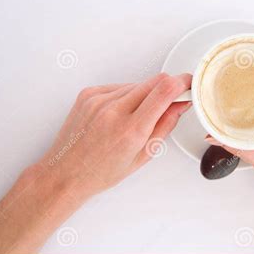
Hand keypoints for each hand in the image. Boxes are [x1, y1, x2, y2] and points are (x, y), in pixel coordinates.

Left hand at [40, 73, 191, 198]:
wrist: (66, 173)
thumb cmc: (102, 171)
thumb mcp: (143, 155)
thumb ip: (165, 125)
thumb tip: (180, 104)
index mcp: (131, 130)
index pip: (164, 90)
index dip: (182, 83)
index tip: (188, 85)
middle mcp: (113, 110)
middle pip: (154, 81)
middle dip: (167, 89)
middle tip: (168, 102)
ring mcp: (98, 99)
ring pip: (137, 83)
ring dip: (145, 95)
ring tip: (136, 117)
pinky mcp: (89, 93)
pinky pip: (119, 86)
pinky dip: (126, 96)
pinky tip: (119, 114)